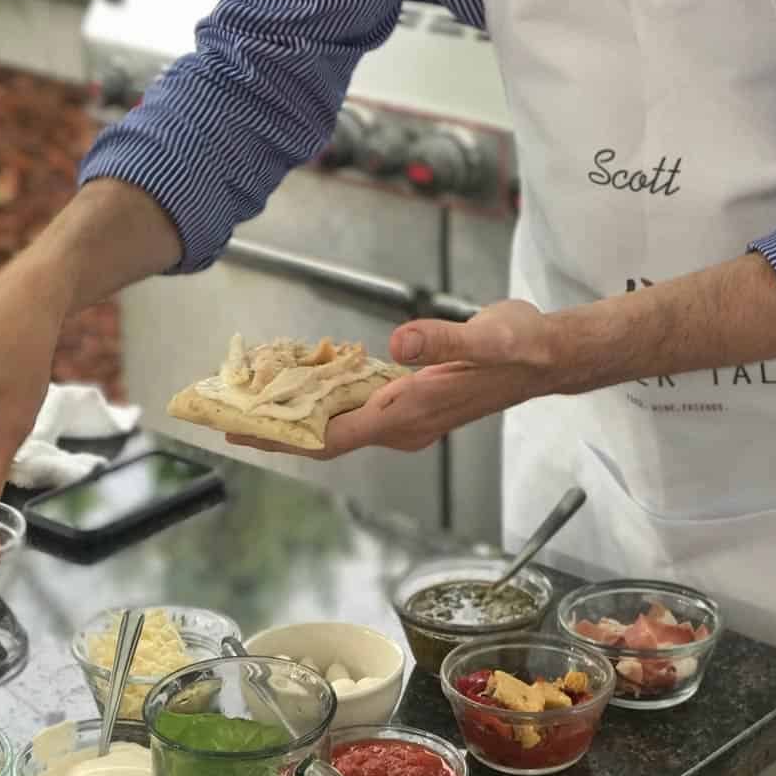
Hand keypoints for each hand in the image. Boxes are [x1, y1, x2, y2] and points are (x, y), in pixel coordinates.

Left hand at [227, 300, 558, 459]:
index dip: (284, 436)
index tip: (240, 431)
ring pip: (339, 424)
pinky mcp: (411, 400)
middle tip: (226, 412)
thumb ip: (442, 341)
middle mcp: (405, 423)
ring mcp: (407, 416)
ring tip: (252, 398)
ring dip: (297, 416)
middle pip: (326, 437)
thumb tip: (399, 342)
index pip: (333, 436)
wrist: (549, 357)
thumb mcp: (488, 337)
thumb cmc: (521, 348)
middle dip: (277, 429)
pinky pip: (356, 408)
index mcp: (412, 411)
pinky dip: (324, 399)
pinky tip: (304, 381)